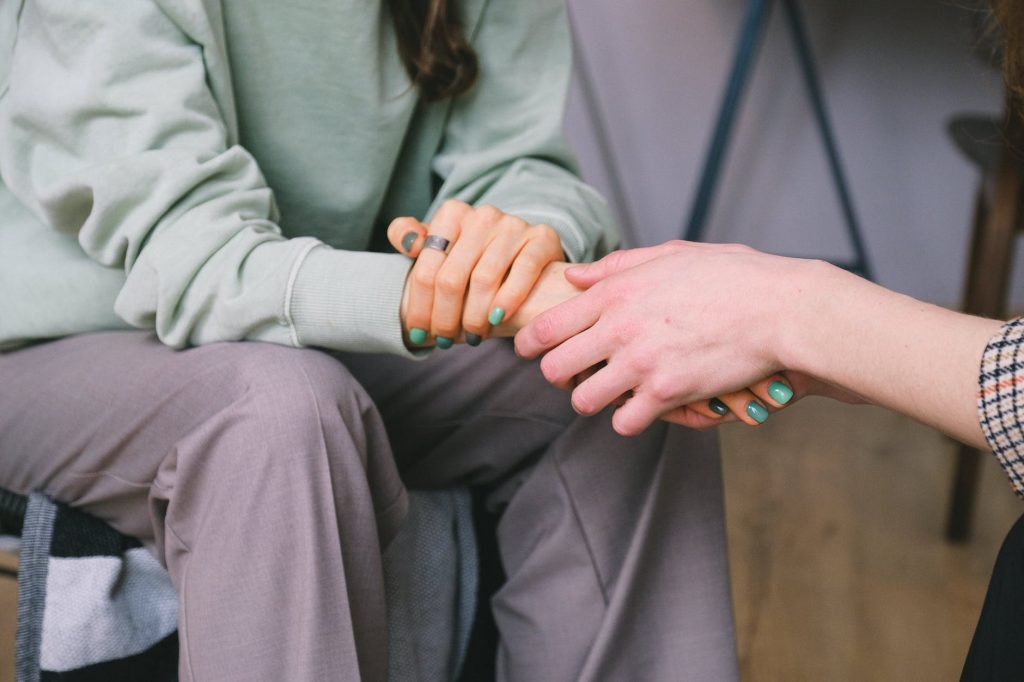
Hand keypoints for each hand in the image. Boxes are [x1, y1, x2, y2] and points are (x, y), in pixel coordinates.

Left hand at [388, 200, 563, 346]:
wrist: (525, 251)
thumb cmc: (473, 257)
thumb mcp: (439, 245)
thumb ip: (410, 237)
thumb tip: (408, 241)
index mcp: (452, 213)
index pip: (427, 268)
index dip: (419, 307)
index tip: (417, 334)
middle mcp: (482, 215)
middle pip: (452, 278)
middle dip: (445, 318)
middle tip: (445, 341)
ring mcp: (514, 225)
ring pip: (484, 280)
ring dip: (474, 317)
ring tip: (472, 337)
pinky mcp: (542, 238)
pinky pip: (523, 271)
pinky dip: (508, 299)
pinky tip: (497, 319)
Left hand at [514, 240, 827, 434]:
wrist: (780, 309)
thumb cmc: (731, 277)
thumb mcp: (671, 255)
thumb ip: (617, 266)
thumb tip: (575, 275)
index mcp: (615, 292)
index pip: (546, 326)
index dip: (528, 343)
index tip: (528, 351)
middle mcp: (619, 328)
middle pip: (554, 369)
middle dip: (558, 376)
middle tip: (573, 375)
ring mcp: (641, 363)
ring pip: (583, 400)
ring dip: (592, 400)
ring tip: (609, 393)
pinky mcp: (667, 393)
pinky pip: (624, 422)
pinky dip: (629, 419)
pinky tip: (642, 407)